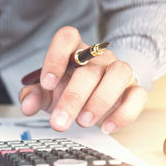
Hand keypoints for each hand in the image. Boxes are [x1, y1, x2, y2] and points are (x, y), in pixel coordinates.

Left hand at [19, 26, 147, 132]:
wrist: (98, 94)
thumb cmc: (69, 89)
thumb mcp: (47, 92)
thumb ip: (34, 95)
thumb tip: (27, 105)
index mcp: (74, 50)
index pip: (67, 38)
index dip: (55, 58)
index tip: (47, 84)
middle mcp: (98, 56)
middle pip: (88, 68)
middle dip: (72, 98)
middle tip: (59, 121)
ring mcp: (118, 70)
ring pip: (117, 75)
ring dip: (100, 101)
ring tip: (84, 122)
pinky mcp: (134, 88)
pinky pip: (137, 95)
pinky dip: (124, 113)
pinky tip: (106, 127)